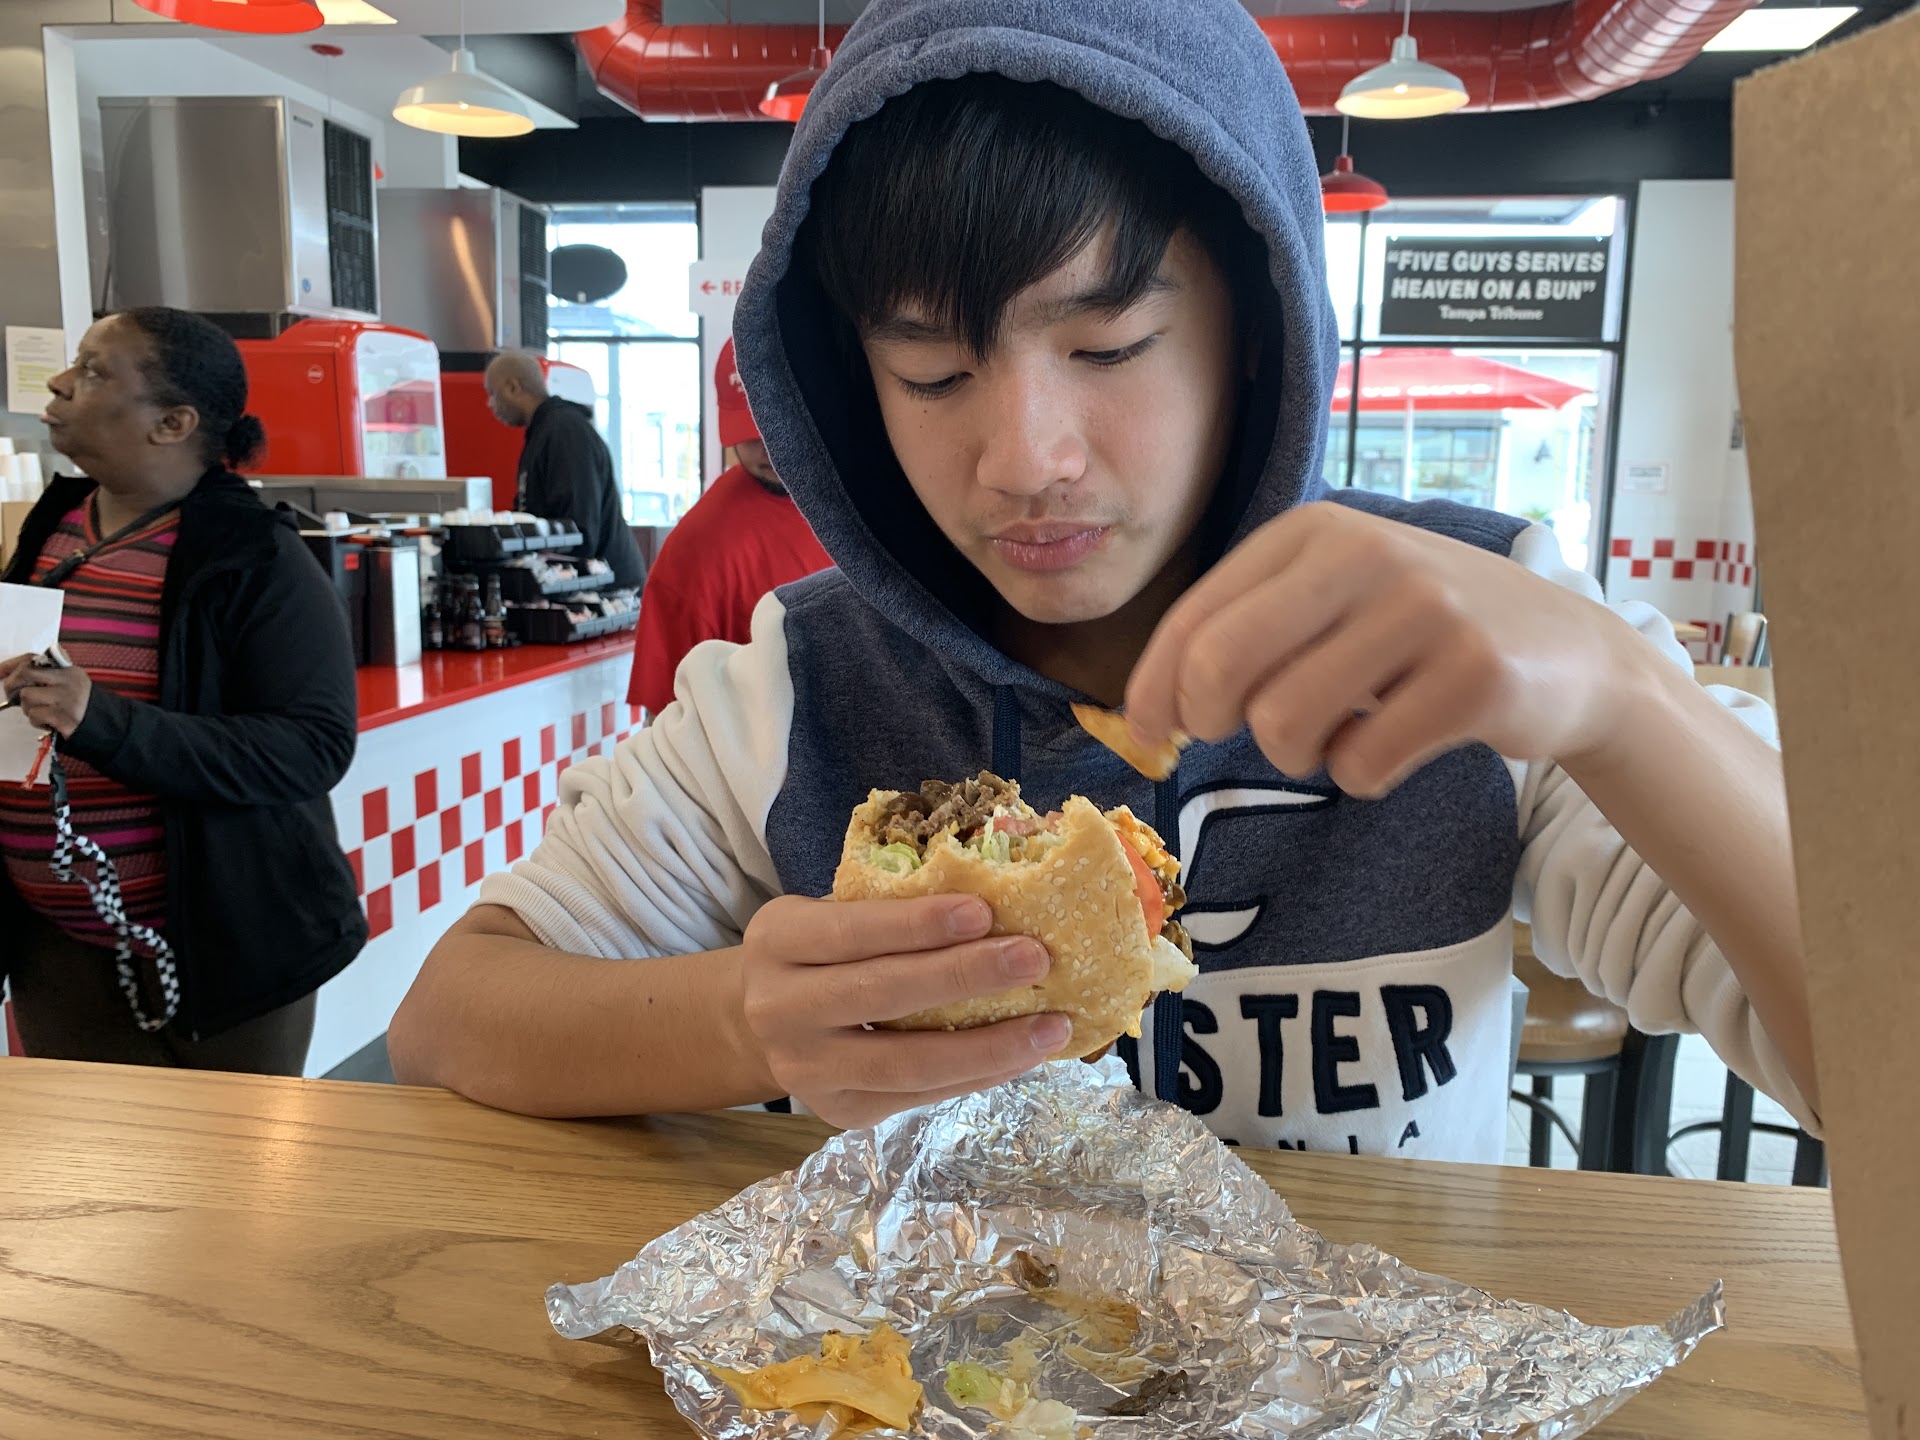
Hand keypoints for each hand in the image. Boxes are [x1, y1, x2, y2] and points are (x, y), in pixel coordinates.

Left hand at [1, 655, 92, 739]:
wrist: (106, 725)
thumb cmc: (83, 705)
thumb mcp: (70, 682)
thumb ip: (47, 675)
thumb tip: (11, 674)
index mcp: (67, 670)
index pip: (32, 659)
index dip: (10, 665)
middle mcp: (67, 682)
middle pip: (25, 675)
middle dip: (13, 686)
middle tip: (14, 696)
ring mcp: (65, 699)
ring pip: (27, 698)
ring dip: (28, 708)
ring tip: (41, 711)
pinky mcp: (62, 717)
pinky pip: (34, 716)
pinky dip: (36, 720)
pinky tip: (47, 721)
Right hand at [738, 893, 1071, 1128]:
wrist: (756, 1026)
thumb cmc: (817, 953)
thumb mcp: (826, 915)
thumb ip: (886, 910)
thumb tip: (997, 896)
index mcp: (777, 941)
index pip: (851, 931)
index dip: (917, 924)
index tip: (983, 911)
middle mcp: (779, 1009)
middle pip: (881, 995)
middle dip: (964, 977)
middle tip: (1034, 959)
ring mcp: (806, 1070)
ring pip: (904, 1063)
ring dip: (987, 1046)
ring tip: (1050, 1026)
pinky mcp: (839, 1112)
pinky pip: (917, 1096)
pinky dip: (975, 1076)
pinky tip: (1021, 1057)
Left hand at [1125, 503, 1650, 797]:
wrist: (1571, 652)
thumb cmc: (1418, 634)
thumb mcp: (1329, 601)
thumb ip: (1243, 635)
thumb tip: (1147, 713)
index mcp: (1311, 532)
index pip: (1194, 620)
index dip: (1154, 689)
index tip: (1151, 732)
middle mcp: (1364, 554)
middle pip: (1221, 669)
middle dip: (1212, 722)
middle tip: (1246, 734)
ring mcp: (1425, 610)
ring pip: (1284, 725)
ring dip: (1298, 755)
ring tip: (1339, 732)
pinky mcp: (1475, 674)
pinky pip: (1362, 764)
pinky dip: (1363, 774)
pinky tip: (1397, 743)